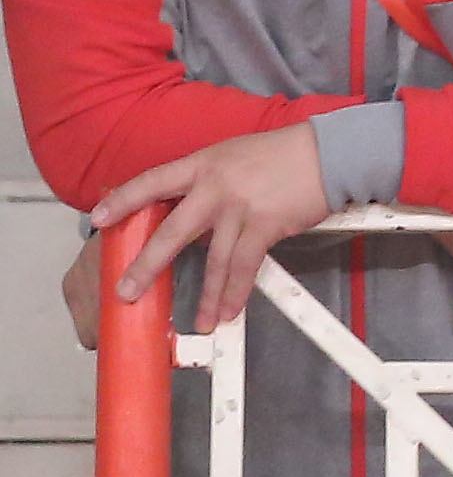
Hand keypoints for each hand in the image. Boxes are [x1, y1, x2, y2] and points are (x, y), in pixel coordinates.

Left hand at [90, 126, 341, 330]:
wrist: (329, 153)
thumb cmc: (283, 154)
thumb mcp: (235, 156)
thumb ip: (209, 183)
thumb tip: (193, 222)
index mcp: (203, 164)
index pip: (152, 181)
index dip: (123, 200)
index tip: (98, 219)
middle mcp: (215, 187)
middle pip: (172, 231)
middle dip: (147, 265)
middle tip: (127, 291)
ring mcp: (240, 208)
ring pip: (212, 260)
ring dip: (204, 295)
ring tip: (198, 323)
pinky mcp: (265, 225)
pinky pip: (245, 266)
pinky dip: (236, 291)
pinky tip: (230, 311)